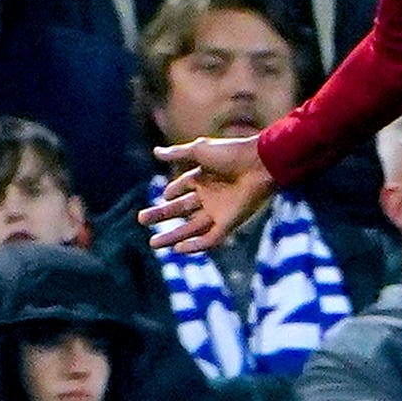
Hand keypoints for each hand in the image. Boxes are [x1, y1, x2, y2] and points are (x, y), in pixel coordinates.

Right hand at [140, 135, 276, 253]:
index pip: (182, 187)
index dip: (172, 192)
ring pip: (191, 228)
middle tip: (141, 219)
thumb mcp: (200, 150)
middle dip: (161, 215)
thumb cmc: (232, 153)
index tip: (164, 196)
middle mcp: (210, 195)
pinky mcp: (230, 223)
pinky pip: (211, 239)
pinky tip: (178, 249)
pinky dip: (195, 245)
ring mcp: (220, 210)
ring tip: (152, 244)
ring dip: (173, 236)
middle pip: (181, 209)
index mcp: (204, 176)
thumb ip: (177, 153)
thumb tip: (155, 152)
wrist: (261, 163)